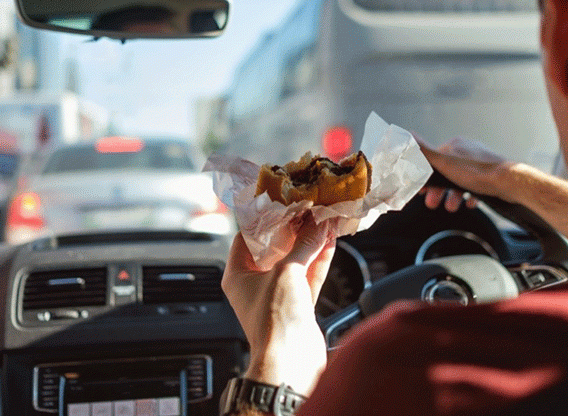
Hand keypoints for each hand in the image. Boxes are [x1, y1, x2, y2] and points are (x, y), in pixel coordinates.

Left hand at [222, 217, 335, 395]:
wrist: (291, 362)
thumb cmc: (274, 323)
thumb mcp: (287, 272)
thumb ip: (304, 246)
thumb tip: (316, 225)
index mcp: (238, 275)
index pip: (247, 238)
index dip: (263, 219)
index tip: (281, 204)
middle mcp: (255, 285)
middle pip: (274, 248)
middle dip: (293, 229)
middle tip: (307, 209)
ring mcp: (277, 296)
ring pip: (295, 261)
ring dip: (309, 243)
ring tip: (323, 221)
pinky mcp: (298, 306)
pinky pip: (308, 276)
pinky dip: (318, 260)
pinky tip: (329, 242)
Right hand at [416, 137, 512, 211]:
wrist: (507, 182)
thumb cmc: (477, 172)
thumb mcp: (444, 162)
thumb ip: (424, 151)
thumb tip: (409, 135)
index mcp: (456, 146)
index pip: (434, 160)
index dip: (427, 176)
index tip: (422, 188)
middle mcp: (468, 152)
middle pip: (447, 173)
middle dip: (439, 190)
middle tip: (433, 202)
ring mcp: (480, 163)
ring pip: (461, 181)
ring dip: (453, 195)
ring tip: (451, 207)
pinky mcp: (490, 175)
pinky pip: (476, 186)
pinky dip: (469, 196)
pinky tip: (469, 203)